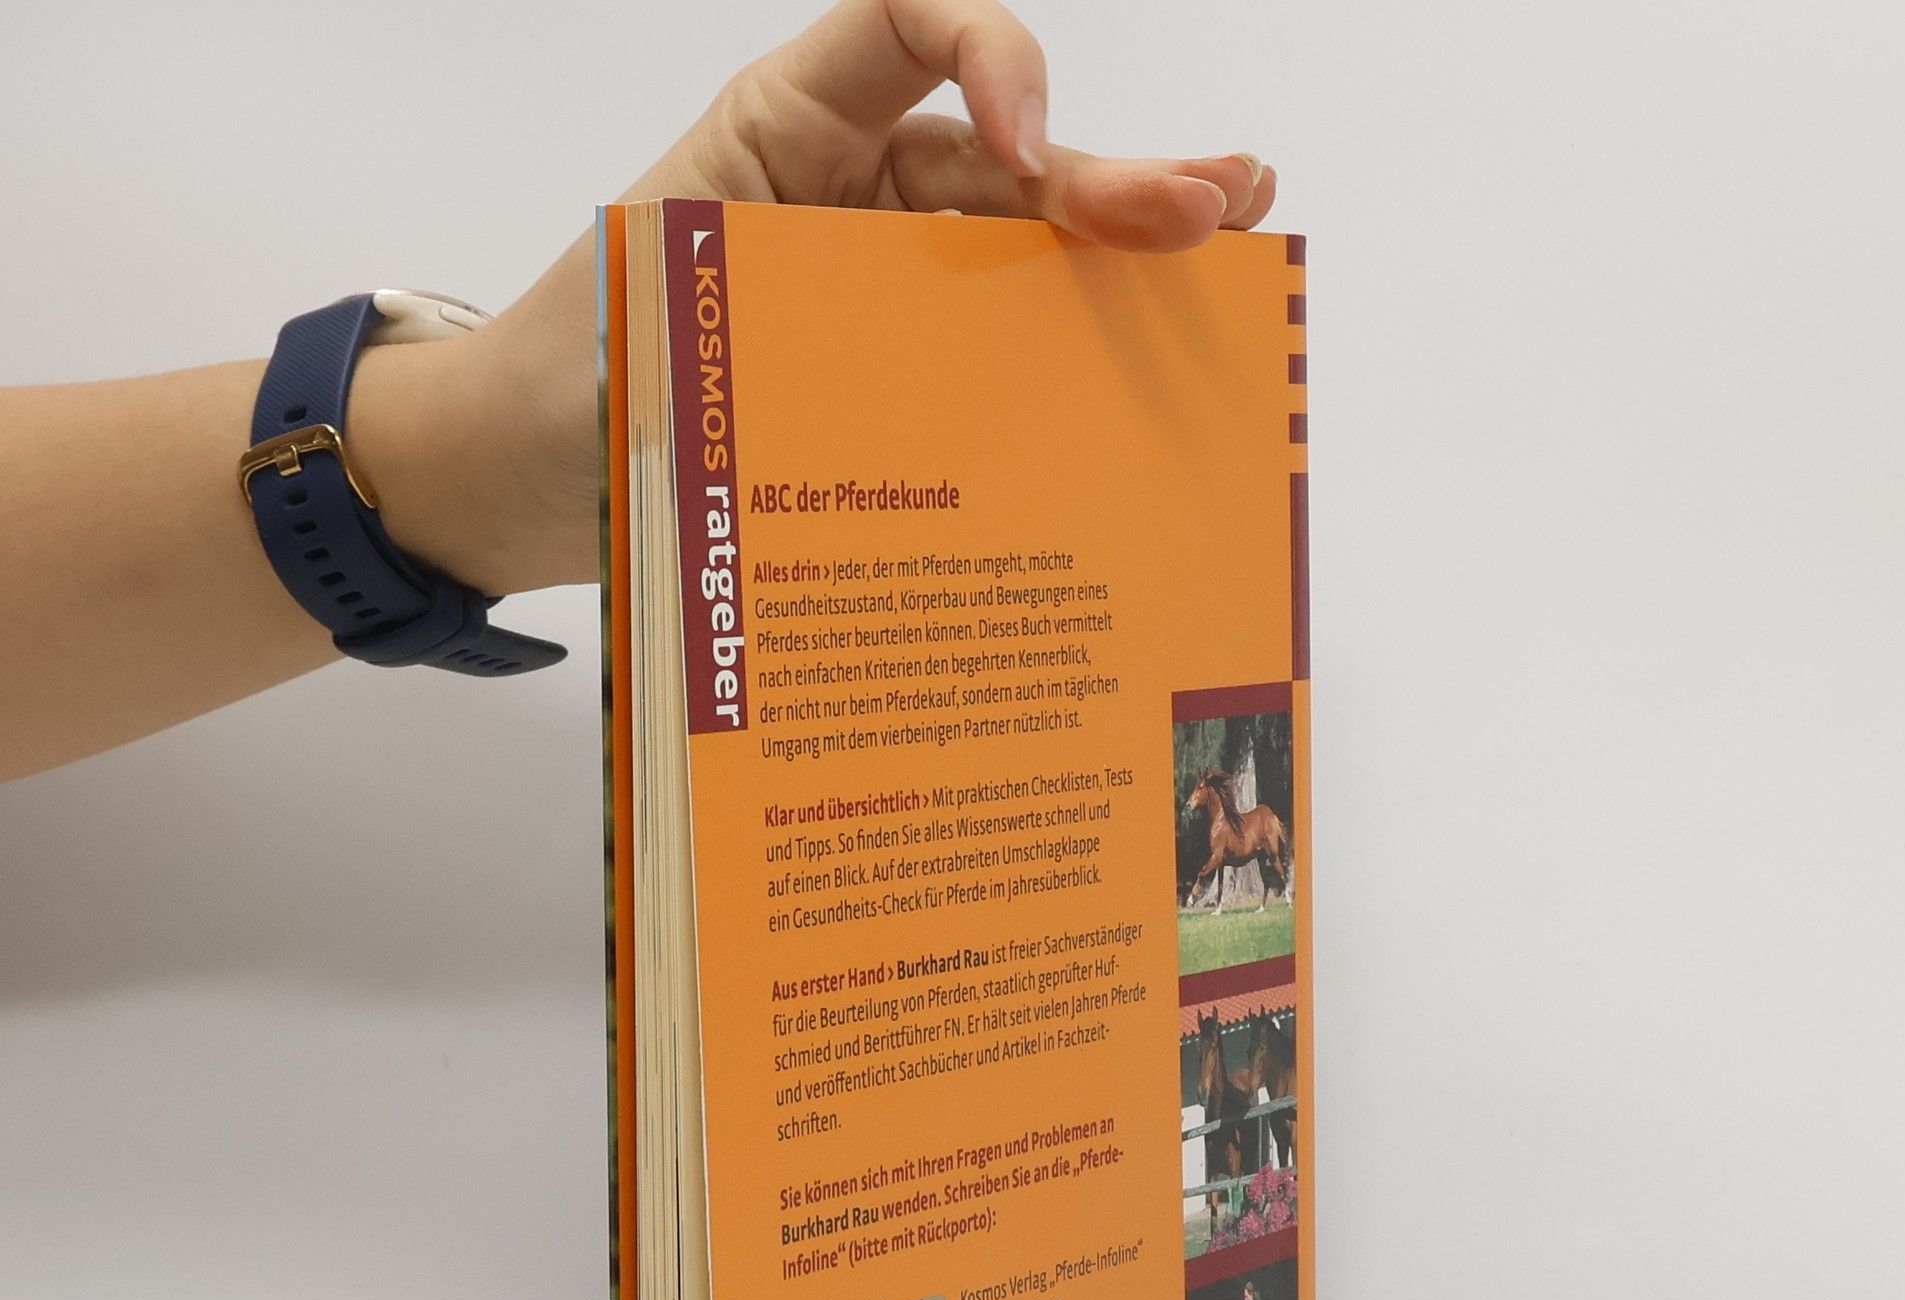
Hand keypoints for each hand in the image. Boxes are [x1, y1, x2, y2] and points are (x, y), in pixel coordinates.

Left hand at [378, 0, 1275, 599]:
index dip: (993, 59)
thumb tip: (903, 370)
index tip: (1029, 156)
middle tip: (1219, 208)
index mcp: (787, 132)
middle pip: (1003, 162)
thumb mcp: (655, 302)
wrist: (508, 480)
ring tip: (1226, 253)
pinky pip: (987, 361)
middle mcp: (848, 196)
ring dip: (1118, 260)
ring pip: (1017, 261)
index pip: (910, 28)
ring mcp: (877, 292)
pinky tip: (1137, 373)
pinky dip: (1060, 368)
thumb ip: (774, 292)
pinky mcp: (888, 377)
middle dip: (1113, 180)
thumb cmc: (558, 376)